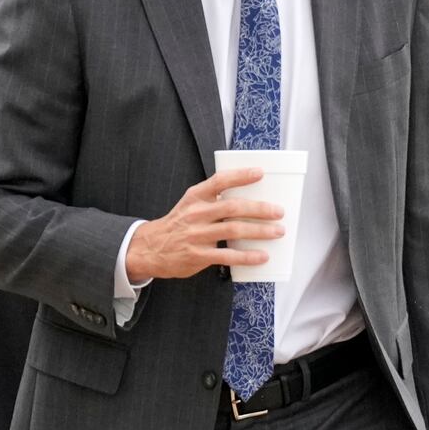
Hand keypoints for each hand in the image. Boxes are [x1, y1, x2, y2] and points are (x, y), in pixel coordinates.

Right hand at [124, 167, 283, 282]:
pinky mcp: (198, 255)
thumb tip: (248, 202)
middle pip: (232, 208)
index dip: (240, 176)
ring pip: (233, 230)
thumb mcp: (189, 205)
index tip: (260, 173)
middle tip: (278, 211)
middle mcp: (196, 214)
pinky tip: (261, 256)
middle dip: (259, 209)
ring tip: (276, 231)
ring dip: (259, 231)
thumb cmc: (178, 225)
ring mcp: (196, 235)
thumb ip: (213, 201)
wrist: (149, 248)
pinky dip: (247, 256)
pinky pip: (227, 256)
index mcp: (195, 197)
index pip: (219, 181)